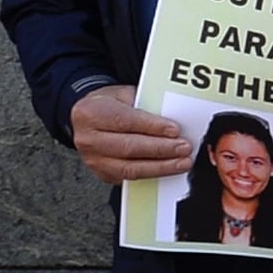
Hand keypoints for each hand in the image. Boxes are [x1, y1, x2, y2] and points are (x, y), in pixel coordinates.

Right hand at [69, 85, 194, 183]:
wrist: (89, 118)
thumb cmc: (109, 104)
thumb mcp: (124, 94)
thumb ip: (145, 106)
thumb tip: (172, 121)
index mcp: (91, 113)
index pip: (125, 121)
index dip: (152, 127)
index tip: (174, 130)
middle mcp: (88, 139)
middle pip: (128, 147)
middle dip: (160, 149)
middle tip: (184, 147)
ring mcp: (93, 159)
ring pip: (130, 168)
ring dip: (160, 167)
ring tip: (182, 162)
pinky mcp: (102, 173)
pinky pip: (130, 178)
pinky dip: (152, 174)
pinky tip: (169, 170)